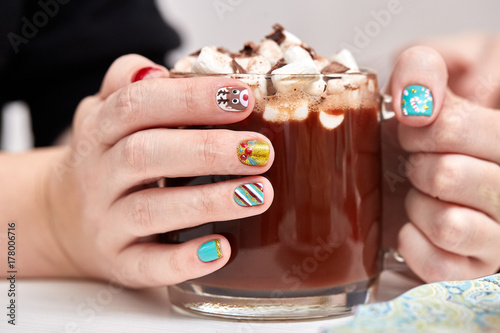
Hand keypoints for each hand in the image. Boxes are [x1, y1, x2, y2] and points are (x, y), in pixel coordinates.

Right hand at [44, 55, 273, 287]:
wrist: (63, 218)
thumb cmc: (105, 160)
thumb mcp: (104, 114)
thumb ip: (127, 86)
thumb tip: (161, 70)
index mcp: (99, 130)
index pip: (137, 104)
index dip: (189, 98)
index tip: (243, 97)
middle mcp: (98, 175)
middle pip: (145, 154)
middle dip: (207, 150)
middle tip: (261, 151)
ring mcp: (106, 222)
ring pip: (150, 210)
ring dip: (209, 201)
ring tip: (260, 194)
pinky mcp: (118, 261)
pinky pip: (147, 265)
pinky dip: (184, 260)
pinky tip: (223, 249)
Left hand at [387, 46, 499, 281]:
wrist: (421, 158)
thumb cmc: (434, 120)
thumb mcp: (432, 77)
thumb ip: (422, 69)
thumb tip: (417, 103)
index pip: (449, 126)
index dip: (416, 125)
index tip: (416, 124)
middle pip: (446, 175)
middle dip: (416, 163)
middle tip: (419, 160)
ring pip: (447, 224)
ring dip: (417, 204)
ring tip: (423, 192)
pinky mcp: (478, 266)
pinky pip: (438, 264)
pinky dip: (413, 243)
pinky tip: (414, 224)